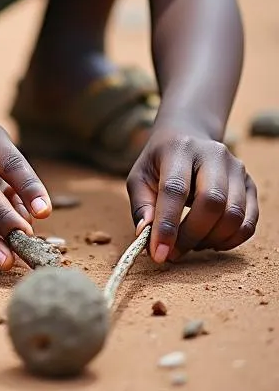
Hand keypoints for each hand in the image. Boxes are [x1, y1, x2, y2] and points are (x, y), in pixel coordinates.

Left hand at [127, 124, 257, 262]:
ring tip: (190, 244)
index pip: (175, 189)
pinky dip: (230, 240)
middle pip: (211, 203)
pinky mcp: (250, 184)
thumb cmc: (160, 163)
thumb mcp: (140, 177)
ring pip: (233, 215)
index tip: (159, 254)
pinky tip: (210, 241)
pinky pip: (248, 222)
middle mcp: (213, 155)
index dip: (167, 225)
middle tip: (173, 254)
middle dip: (191, 236)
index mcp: (179, 148)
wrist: (188, 136)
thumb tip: (146, 235)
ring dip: (210, 240)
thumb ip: (141, 205)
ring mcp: (237, 169)